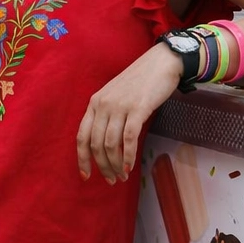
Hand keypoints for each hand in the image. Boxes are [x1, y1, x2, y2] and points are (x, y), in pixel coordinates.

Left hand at [77, 42, 183, 183]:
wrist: (162, 62)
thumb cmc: (139, 82)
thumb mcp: (114, 96)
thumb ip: (106, 116)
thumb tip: (103, 147)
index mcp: (94, 103)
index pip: (81, 137)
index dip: (82, 159)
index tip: (86, 176)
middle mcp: (103, 105)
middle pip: (96, 145)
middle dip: (102, 167)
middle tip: (111, 180)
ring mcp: (120, 106)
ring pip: (111, 145)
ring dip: (116, 165)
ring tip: (122, 176)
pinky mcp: (138, 108)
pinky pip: (128, 139)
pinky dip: (127, 156)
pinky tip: (130, 167)